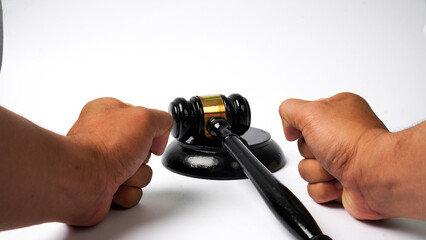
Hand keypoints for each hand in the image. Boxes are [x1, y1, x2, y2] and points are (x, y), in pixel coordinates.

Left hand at [65, 98, 172, 225]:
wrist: (81, 181)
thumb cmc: (104, 147)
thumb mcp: (144, 117)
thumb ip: (162, 120)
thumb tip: (160, 136)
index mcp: (107, 113)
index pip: (141, 119)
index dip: (149, 129)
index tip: (148, 134)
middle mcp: (104, 138)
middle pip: (144, 150)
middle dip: (143, 158)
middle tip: (130, 155)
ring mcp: (103, 164)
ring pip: (141, 173)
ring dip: (136, 176)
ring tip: (119, 173)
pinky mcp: (104, 188)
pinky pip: (132, 192)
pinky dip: (127, 192)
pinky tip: (114, 187)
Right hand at [279, 92, 389, 219]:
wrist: (377, 176)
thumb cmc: (353, 143)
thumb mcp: (311, 112)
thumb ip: (289, 110)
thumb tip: (288, 126)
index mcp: (338, 111)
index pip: (304, 118)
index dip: (301, 128)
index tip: (308, 131)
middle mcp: (341, 135)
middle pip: (303, 147)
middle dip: (310, 154)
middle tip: (326, 151)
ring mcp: (343, 160)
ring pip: (307, 169)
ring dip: (317, 172)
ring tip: (336, 169)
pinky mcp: (342, 183)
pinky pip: (316, 189)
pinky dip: (325, 189)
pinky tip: (339, 182)